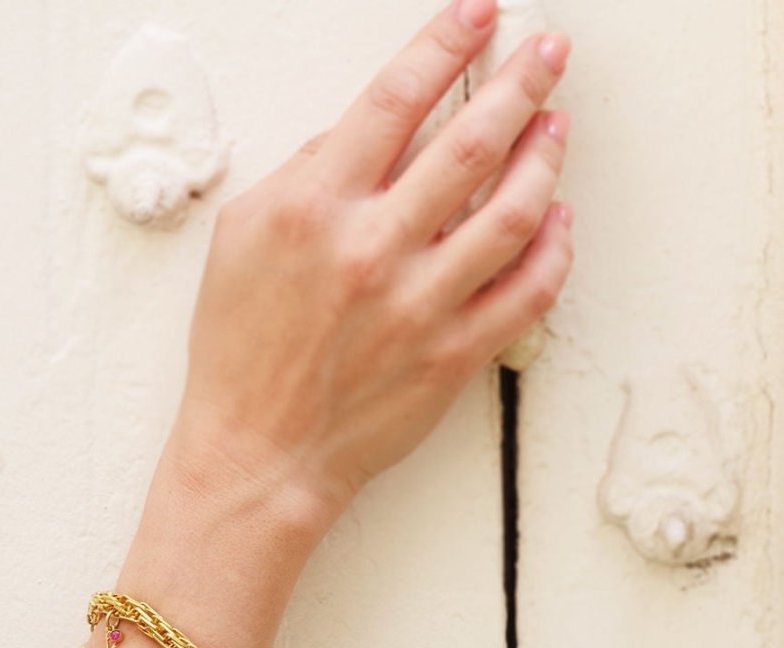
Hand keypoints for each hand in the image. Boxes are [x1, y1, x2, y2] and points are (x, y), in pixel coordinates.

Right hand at [172, 0, 572, 525]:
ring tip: (556, 129)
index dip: (445, 43)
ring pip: (514, 210)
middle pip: (472, 141)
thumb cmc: (239, 355)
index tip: (477, 14)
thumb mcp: (239, 243)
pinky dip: (554, 249)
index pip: (395, 99)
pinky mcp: (452, 356)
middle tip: (548, 52)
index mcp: (313, 210)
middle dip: (522, 81)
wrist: (259, 454)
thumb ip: (299, 177)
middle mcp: (372, 250)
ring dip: (546, 158)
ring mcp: (419, 306)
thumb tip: (355, 138)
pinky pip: (527, 292)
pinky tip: (557, 222)